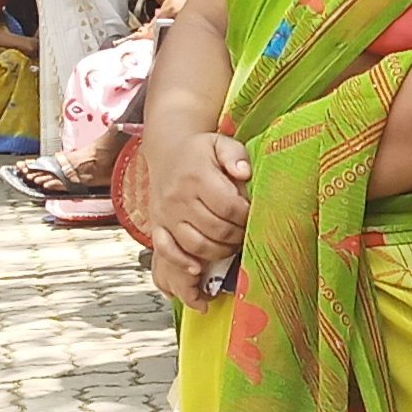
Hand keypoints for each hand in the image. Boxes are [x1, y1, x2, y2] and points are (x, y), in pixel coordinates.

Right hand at [146, 129, 252, 305]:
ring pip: (195, 245)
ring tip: (232, 244)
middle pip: (215, 229)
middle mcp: (179, 198)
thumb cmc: (199, 151)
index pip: (228, 206)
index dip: (246, 216)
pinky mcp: (157, 226)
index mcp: (197, 177)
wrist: (167, 153)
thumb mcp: (220, 143)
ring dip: (219, 251)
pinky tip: (197, 268)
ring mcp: (166, 215)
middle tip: (246, 232)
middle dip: (237, 235)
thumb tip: (245, 172)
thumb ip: (236, 155)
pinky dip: (182, 262)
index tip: (254, 214)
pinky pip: (166, 250)